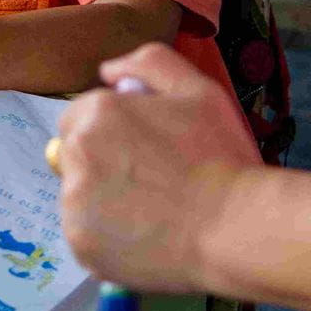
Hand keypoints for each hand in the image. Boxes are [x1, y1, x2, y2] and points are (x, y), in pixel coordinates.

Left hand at [54, 44, 261, 291]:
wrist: (237, 227)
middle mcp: (76, 154)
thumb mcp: (197, 90)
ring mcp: (74, 204)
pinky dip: (108, 238)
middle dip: (101, 163)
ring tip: (151, 212)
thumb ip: (150, 64)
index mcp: (96, 113)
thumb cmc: (220, 157)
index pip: (79, 117)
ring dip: (102, 202)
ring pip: (78, 198)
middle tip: (150, 181)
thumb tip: (109, 71)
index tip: (144, 150)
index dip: (111, 132)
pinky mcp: (82, 246)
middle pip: (73, 156)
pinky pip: (86, 236)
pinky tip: (145, 237)